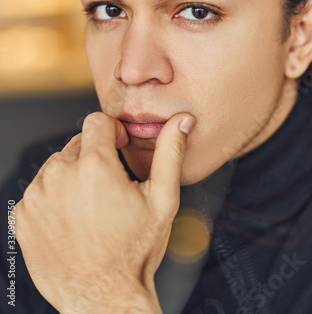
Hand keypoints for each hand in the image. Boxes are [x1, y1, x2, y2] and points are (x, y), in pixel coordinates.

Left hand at [14, 111, 195, 313]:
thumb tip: (182, 121)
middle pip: (77, 143)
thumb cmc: (135, 250)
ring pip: (58, 165)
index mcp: (95, 166)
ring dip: (74, 176)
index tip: (119, 148)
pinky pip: (40, 189)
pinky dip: (55, 196)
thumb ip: (170, 152)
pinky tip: (73, 219)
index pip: (97, 121)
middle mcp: (60, 175)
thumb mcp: (163, 199)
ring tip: (92, 206)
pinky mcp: (23, 215)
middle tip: (110, 188)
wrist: (103, 298)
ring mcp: (37, 196)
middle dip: (95, 156)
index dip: (113, 131)